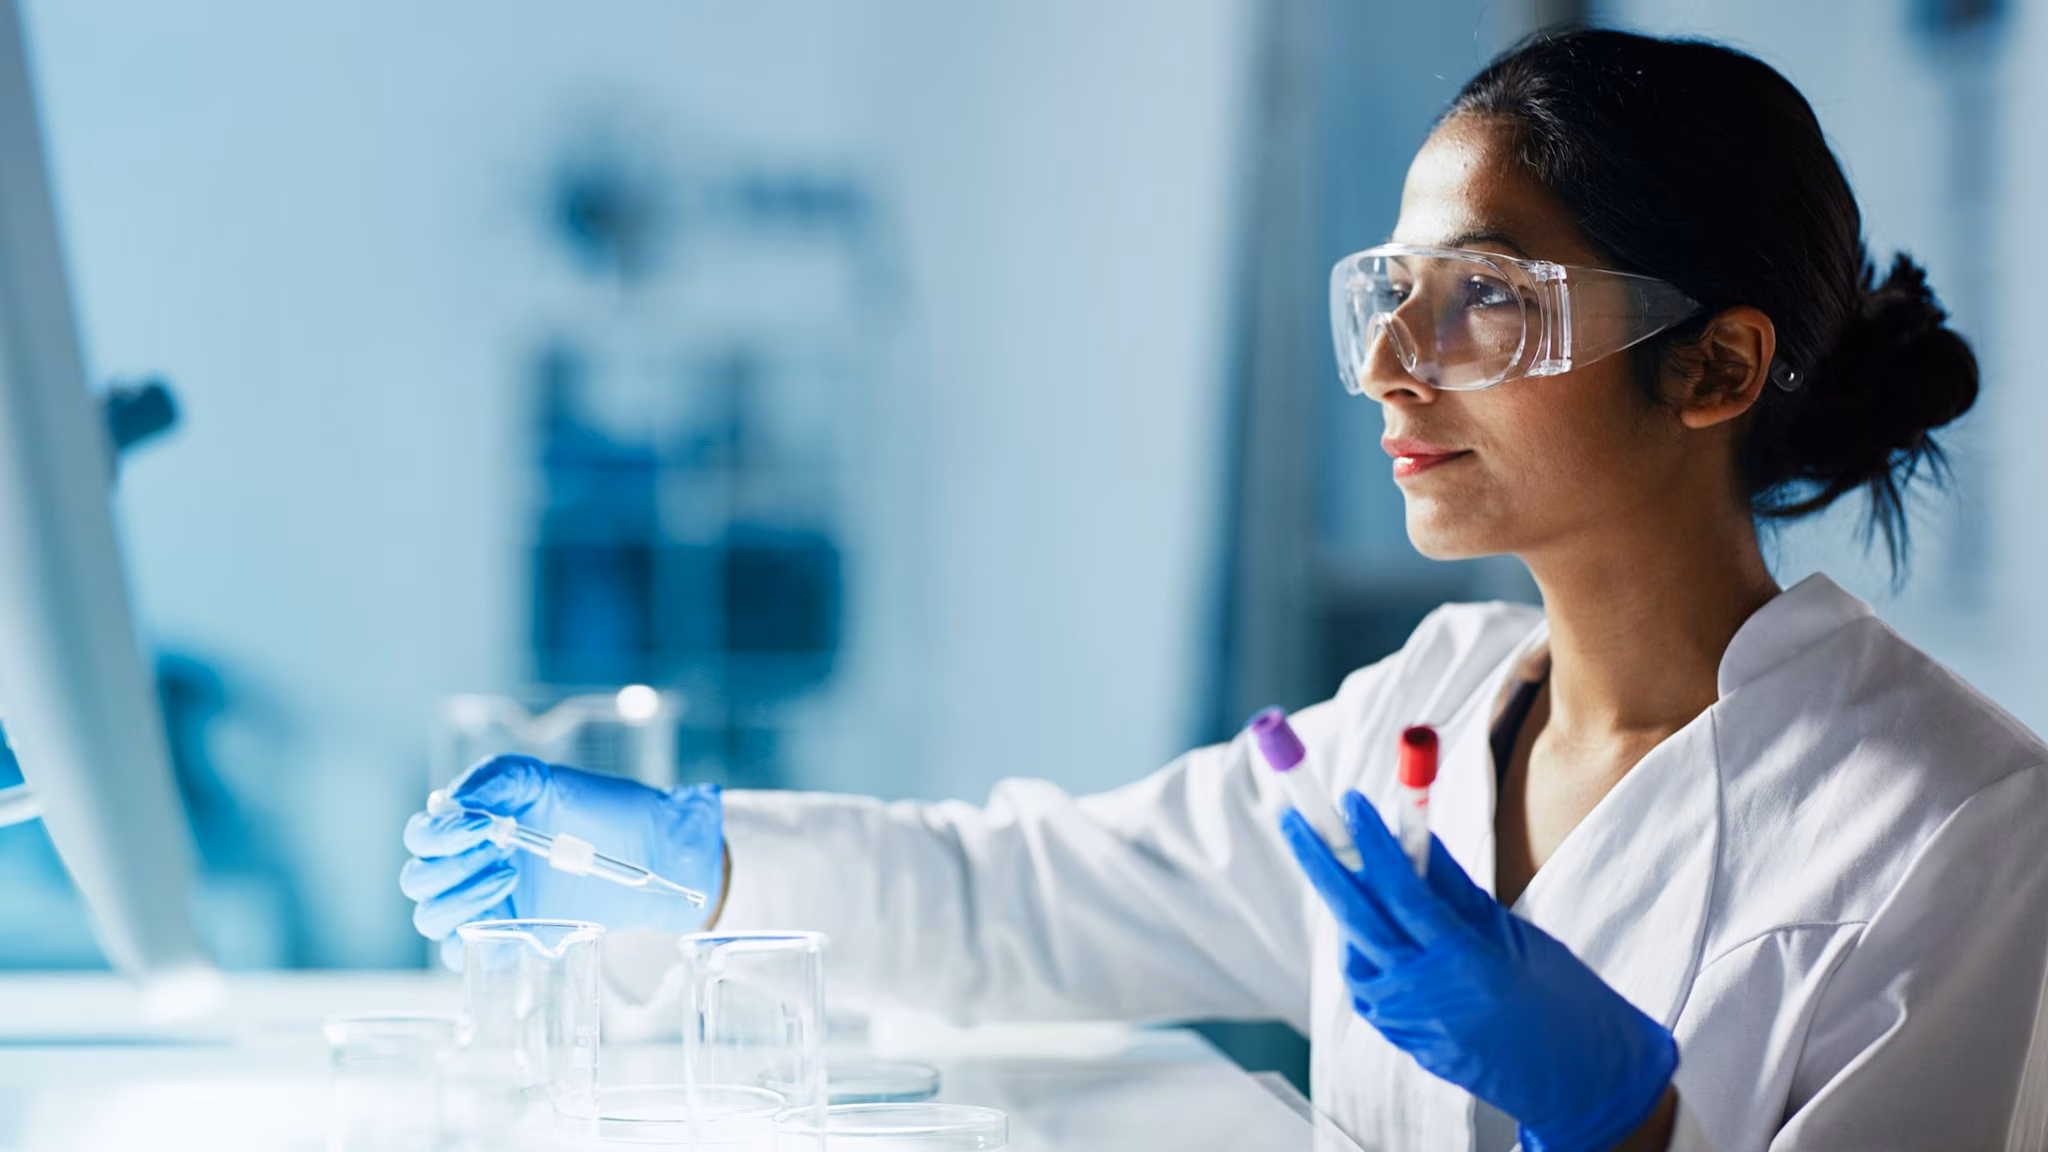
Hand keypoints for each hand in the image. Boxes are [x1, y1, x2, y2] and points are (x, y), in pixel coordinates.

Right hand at [402, 755, 724, 968]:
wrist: (650, 848)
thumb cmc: (599, 810)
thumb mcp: (545, 781)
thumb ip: (497, 778)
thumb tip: (452, 800)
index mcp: (468, 827)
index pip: (423, 835)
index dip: (440, 834)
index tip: (482, 826)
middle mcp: (467, 867)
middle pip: (418, 880)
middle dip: (450, 866)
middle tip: (500, 853)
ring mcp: (485, 906)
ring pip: (431, 918)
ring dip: (459, 900)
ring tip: (510, 876)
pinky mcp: (508, 938)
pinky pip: (463, 954)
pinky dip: (471, 941)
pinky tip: (510, 918)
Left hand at [1281, 792, 1675, 1151]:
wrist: (1580, 1082)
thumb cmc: (1563, 999)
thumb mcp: (1513, 934)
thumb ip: (1455, 887)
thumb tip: (1411, 832)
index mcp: (1466, 963)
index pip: (1403, 893)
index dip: (1373, 843)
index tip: (1350, 801)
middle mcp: (1426, 996)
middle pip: (1356, 918)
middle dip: (1320, 862)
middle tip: (1293, 818)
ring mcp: (1408, 1023)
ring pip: (1354, 950)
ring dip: (1344, 903)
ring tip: (1346, 865)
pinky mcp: (1401, 1040)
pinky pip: (1366, 980)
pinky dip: (1361, 944)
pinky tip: (1373, 921)